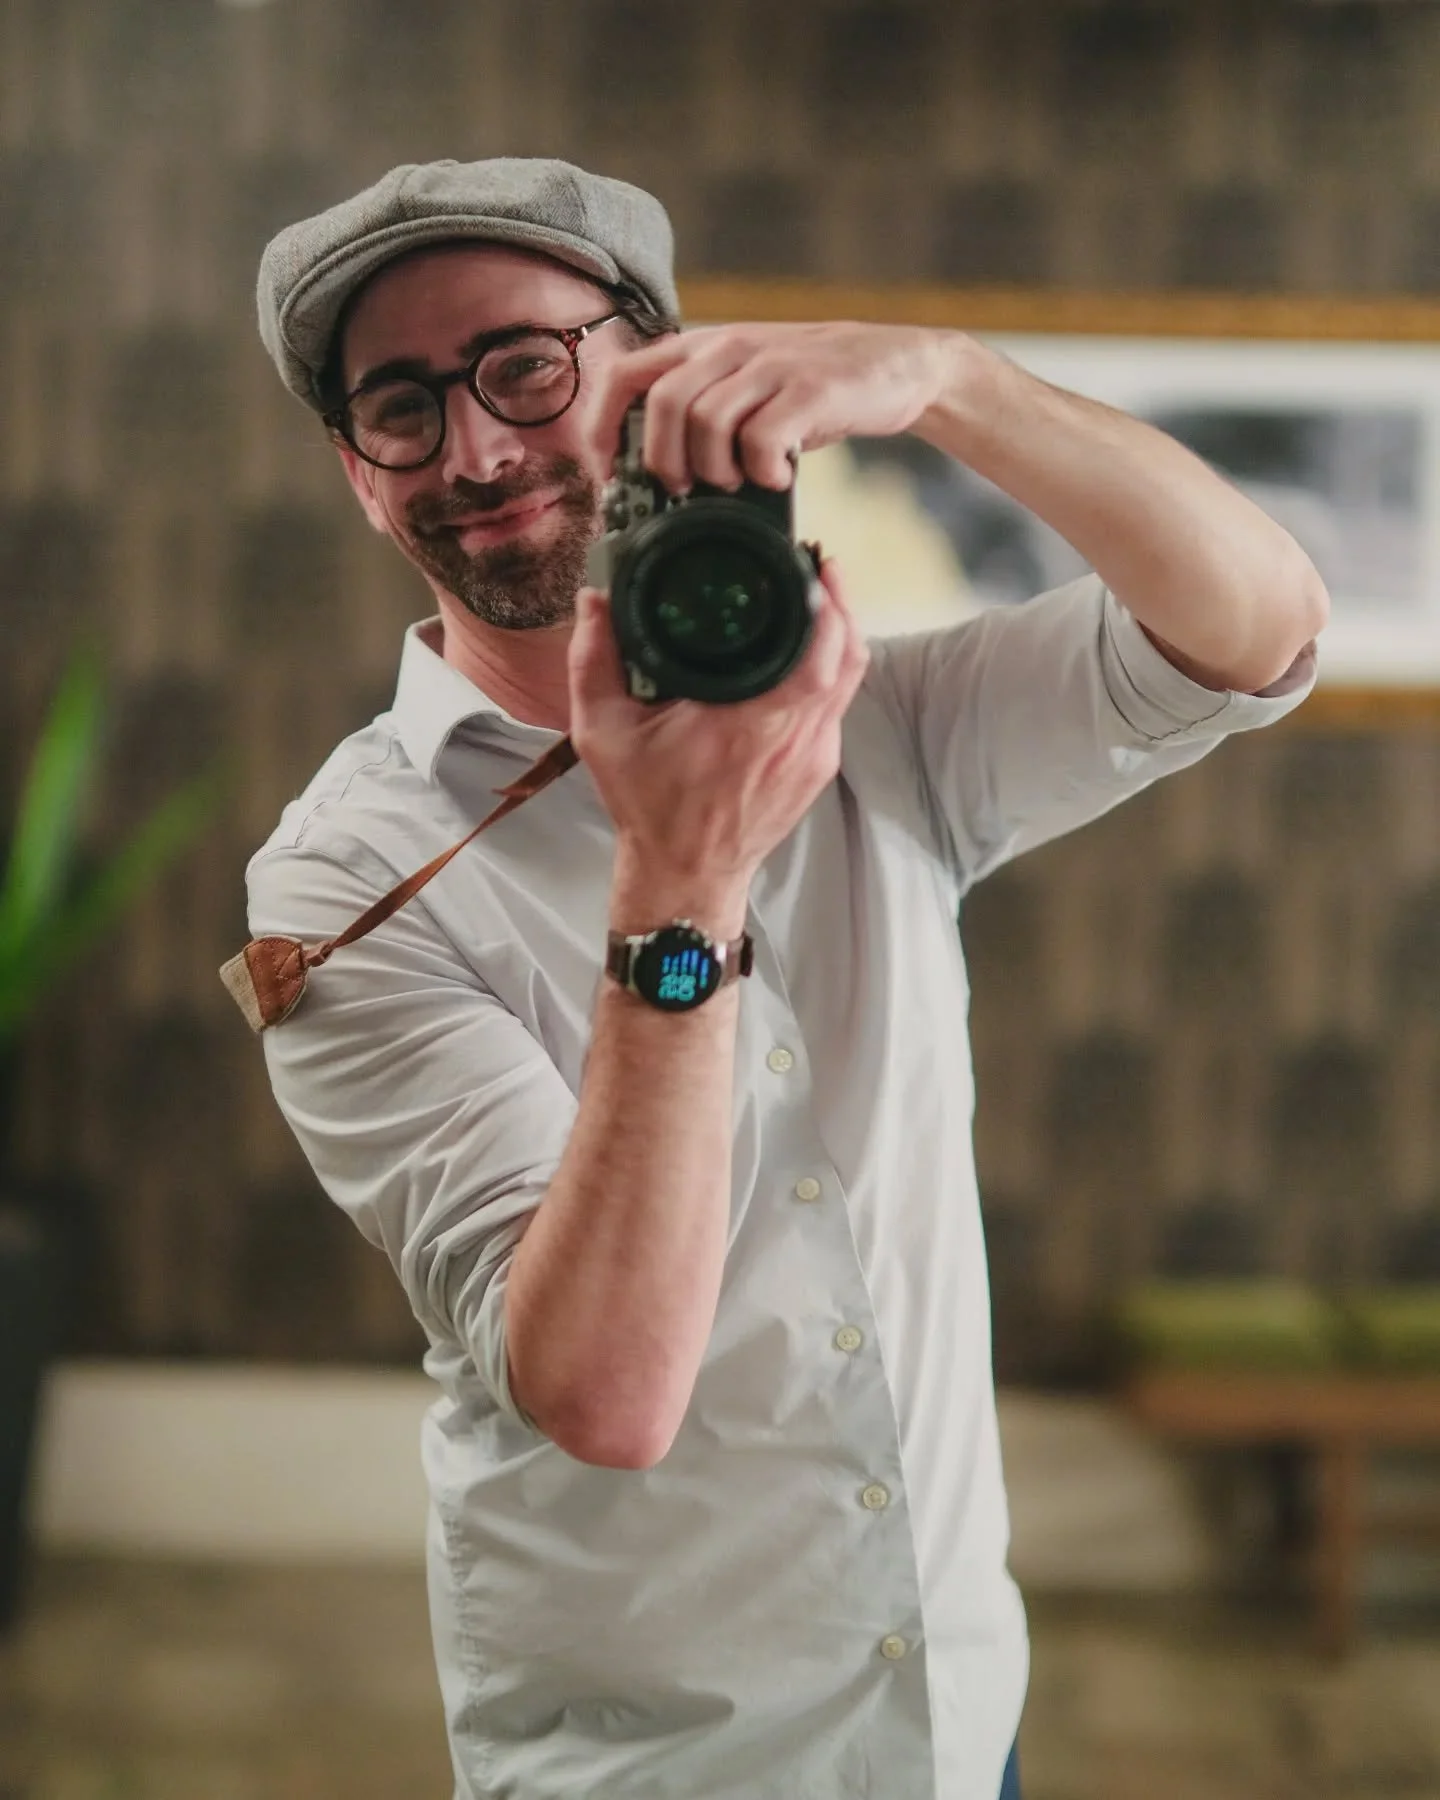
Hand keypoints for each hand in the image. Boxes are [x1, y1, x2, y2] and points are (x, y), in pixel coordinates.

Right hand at [568, 558, 869, 894]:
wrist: (685, 874)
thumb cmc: (648, 806)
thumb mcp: (603, 732)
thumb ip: (593, 660)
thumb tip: (594, 600)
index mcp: (747, 724)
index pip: (816, 655)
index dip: (828, 605)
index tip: (814, 565)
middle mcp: (793, 739)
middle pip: (847, 657)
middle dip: (841, 604)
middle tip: (818, 565)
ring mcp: (814, 755)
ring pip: (850, 679)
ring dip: (841, 634)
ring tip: (819, 595)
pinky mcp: (819, 766)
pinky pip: (837, 704)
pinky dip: (830, 670)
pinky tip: (806, 649)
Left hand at [589, 321, 959, 495]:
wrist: (896, 364)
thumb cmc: (811, 390)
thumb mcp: (746, 388)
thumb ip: (702, 413)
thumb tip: (655, 480)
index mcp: (702, 348)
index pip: (624, 377)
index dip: (603, 430)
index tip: (612, 477)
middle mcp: (729, 348)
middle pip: (662, 406)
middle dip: (664, 462)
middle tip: (685, 492)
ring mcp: (771, 366)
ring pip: (707, 423)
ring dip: (715, 470)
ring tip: (739, 483)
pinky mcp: (811, 388)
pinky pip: (763, 436)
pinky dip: (763, 469)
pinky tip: (778, 476)